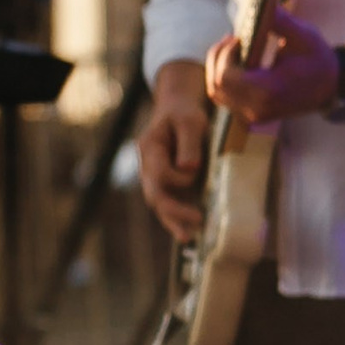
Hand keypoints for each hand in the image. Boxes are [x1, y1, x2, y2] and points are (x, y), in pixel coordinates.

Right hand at [136, 60, 210, 240]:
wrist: (177, 106)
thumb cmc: (184, 111)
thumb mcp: (190, 120)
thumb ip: (189, 143)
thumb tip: (189, 169)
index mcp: (150, 148)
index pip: (159, 173)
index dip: (177, 178)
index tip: (196, 171)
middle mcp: (148, 165)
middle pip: (154, 194)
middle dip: (172, 212)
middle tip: (196, 222)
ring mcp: (155, 175)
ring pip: (159, 202)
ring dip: (172, 221)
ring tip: (186, 238)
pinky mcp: (167, 181)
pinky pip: (169, 202)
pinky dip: (177, 216)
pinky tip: (189, 230)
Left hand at [206, 4, 337, 125]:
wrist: (331, 86)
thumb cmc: (318, 59)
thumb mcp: (304, 36)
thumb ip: (281, 21)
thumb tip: (263, 0)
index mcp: (271, 91)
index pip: (227, 77)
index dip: (226, 54)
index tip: (239, 38)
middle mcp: (259, 108)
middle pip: (216, 84)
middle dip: (219, 57)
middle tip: (233, 38)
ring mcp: (253, 115)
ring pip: (216, 91)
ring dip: (219, 66)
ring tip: (234, 47)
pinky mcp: (250, 114)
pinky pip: (224, 96)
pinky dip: (223, 76)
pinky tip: (237, 60)